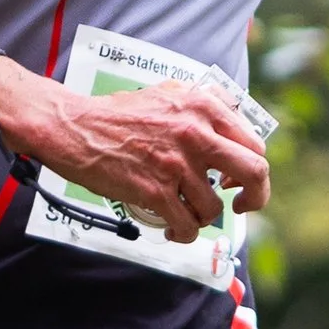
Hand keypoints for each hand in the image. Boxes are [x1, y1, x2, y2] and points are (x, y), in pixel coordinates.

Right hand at [0, 62, 270, 244]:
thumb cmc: (117, 113)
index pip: (253, 144)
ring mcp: (177, 165)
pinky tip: (173, 230)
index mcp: (204, 108)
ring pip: (214, 208)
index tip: (235, 179)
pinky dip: (184, 234)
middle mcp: (196, 134)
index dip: (251, 168)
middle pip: (254, 173)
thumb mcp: (169, 94)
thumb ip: (205, 105)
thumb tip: (236, 120)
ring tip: (186, 215)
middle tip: (241, 206)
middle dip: (254, 197)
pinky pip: (187, 226)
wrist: (74, 127)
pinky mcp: (155, 191)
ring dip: (203, 219)